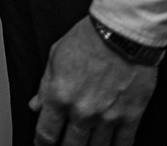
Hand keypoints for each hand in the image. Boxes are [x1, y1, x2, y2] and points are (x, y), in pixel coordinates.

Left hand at [30, 16, 157, 145]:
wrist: (121, 32)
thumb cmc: (88, 38)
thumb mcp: (56, 56)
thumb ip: (45, 85)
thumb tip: (36, 105)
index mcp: (60, 95)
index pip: (46, 134)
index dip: (42, 143)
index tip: (43, 144)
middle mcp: (82, 111)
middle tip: (65, 142)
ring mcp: (107, 117)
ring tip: (87, 142)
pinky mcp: (130, 117)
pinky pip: (123, 145)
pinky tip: (109, 145)